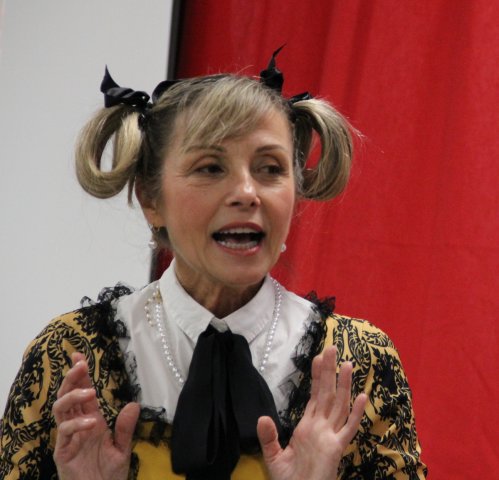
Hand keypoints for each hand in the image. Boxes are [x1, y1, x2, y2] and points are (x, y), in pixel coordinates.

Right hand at [52, 352, 139, 479]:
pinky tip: (91, 422)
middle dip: (72, 377)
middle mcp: (78, 425)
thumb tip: (134, 404)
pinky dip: (77, 424)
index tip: (80, 356)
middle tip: (79, 364)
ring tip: (88, 391)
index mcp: (92, 419)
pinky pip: (65, 433)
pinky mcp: (63, 452)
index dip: (81, 374)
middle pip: (68, 394)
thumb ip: (126, 427)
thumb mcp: (123, 448)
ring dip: (72, 396)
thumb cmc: (109, 474)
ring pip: (61, 409)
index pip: (84, 391)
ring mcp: (68, 437)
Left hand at [257, 346, 366, 479]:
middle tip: (331, 348)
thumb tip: (262, 417)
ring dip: (344, 385)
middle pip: (327, 393)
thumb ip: (269, 437)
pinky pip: (348, 429)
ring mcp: (330, 436)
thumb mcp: (274, 456)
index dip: (317, 377)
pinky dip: (356, 413)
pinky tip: (362, 397)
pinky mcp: (336, 449)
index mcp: (308, 426)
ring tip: (347, 364)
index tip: (317, 357)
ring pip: (339, 405)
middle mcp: (321, 427)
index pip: (314, 396)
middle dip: (329, 371)